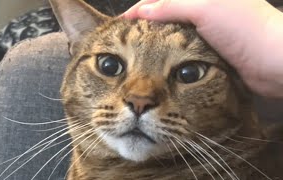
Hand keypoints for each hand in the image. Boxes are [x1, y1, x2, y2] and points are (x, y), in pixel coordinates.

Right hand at [124, 0, 282, 97]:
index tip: (119, 25)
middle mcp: (199, 11)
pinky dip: (165, 56)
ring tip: (134, 55)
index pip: (159, 0)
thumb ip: (171, 6)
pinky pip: (179, 52)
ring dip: (152, 43)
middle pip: (162, 16)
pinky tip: (155, 64)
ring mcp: (202, 33)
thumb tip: (140, 11)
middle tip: (123, 43)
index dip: (138, 10)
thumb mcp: (206, 8)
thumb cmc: (243, 29)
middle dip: (142, 27)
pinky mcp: (205, 52)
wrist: (274, 62)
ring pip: (169, 36)